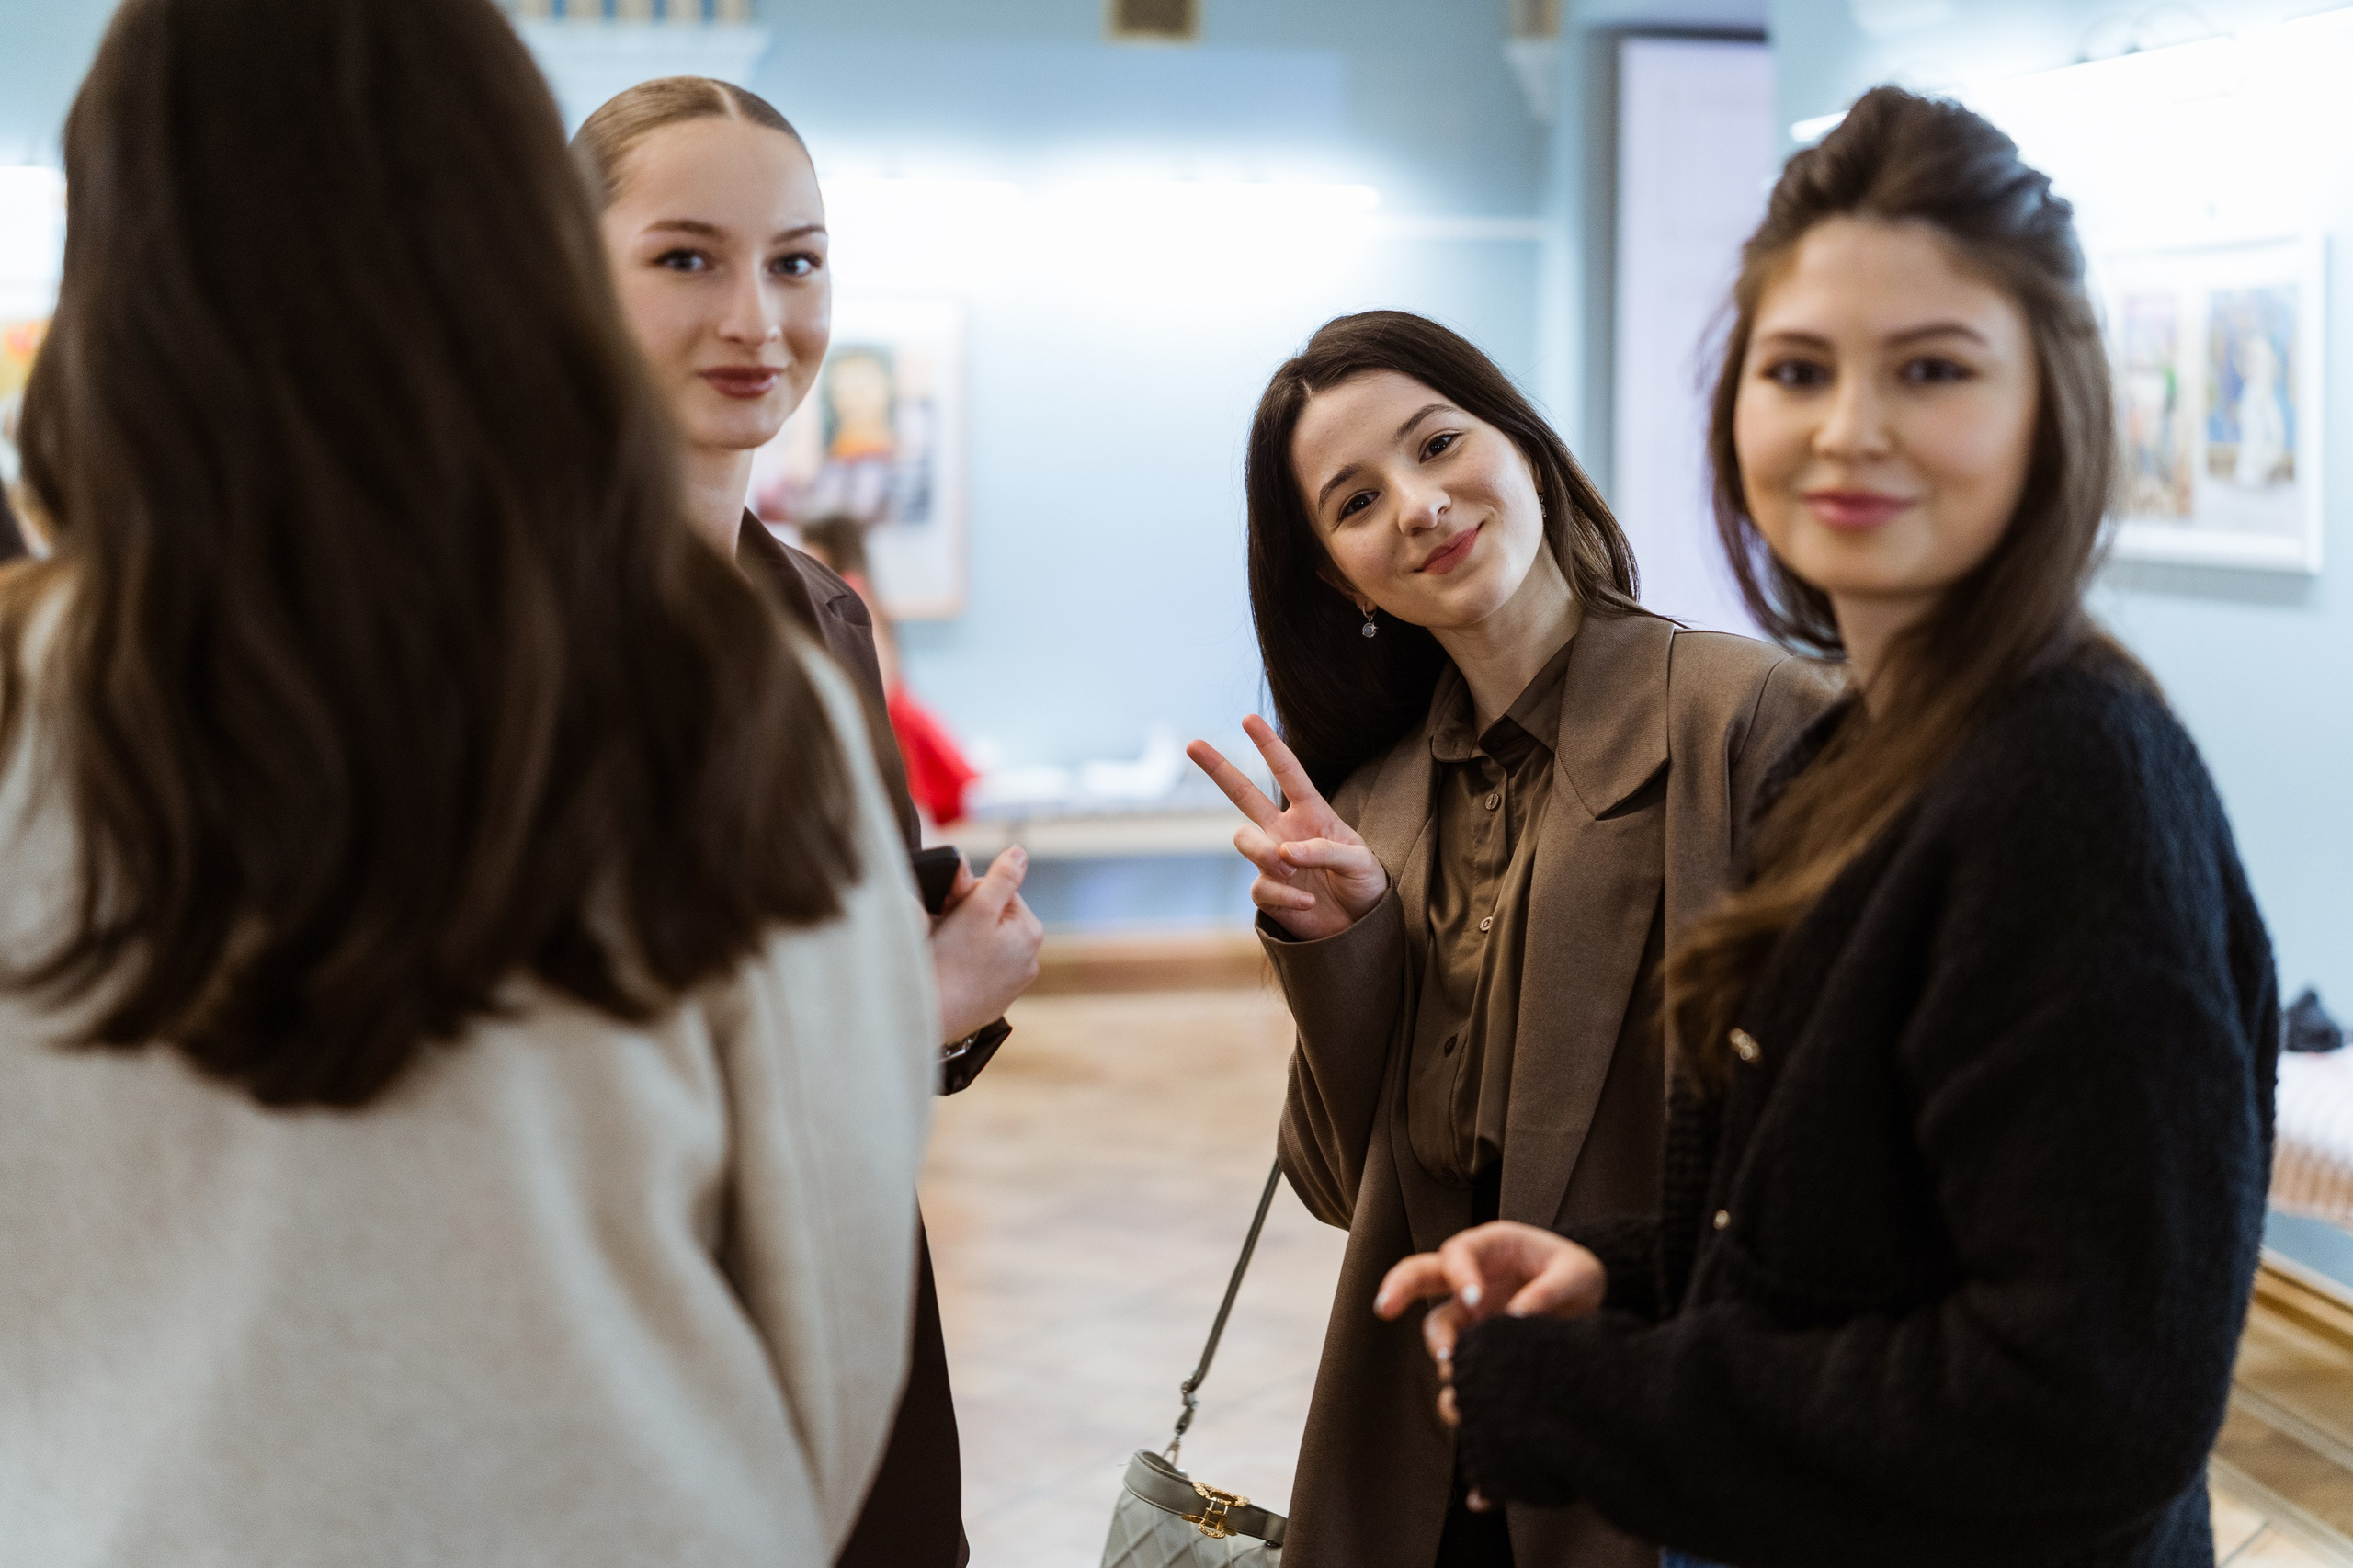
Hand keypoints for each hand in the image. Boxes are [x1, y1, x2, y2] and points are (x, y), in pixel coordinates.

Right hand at [930, 847, 1043, 1040]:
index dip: (969, 894)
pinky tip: (950, 971)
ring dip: (964, 940)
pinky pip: (977, 970)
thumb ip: (1002, 876)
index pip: (999, 892)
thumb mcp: (977, 909)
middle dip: (968, 917)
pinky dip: (963, 966)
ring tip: (946, 951)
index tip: (951, 908)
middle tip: (945, 929)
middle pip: (992, 918)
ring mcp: (1012, 984)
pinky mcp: (992, 1002)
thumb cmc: (951, 961)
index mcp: (1030, 932)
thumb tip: (1020, 852)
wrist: (930, 1014)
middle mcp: (1029, 959)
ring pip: (983, 944)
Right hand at [1186, 715, 1387, 940]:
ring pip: (1243, 839)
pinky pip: (1260, 885)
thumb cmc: (1365, 884)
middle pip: (1243, 794)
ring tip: (1292, 868)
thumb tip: (1287, 851)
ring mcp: (1272, 860)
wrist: (1360, 926)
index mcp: (1312, 813)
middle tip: (1192, 744)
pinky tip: (1308, 902)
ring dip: (1266, 852)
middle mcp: (1285, 831)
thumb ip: (1327, 850)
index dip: (1269, 746)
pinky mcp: (1268, 892)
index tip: (1248, 719)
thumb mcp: (1360, 861)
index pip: (1288, 773)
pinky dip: (1285, 894)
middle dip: (1218, 768)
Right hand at [1373, 1222, 1606, 1385]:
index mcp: (1491, 1246)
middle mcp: (1470, 1276)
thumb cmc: (1577, 1275)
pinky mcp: (1475, 1343)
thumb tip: (1517, 1316)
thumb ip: (1551, 1289)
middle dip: (1398, 1287)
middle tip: (1384, 1309)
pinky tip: (1459, 1401)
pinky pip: (1453, 1359)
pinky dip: (1454, 1379)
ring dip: (1440, 1346)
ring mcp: (1468, 1311)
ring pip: (1437, 1326)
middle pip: (1419, 1274)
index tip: (1473, 1301)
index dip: (1459, 1274)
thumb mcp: (1579, 1274)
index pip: (1458, 1252)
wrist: (1585, 1303)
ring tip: (1452, 1370)